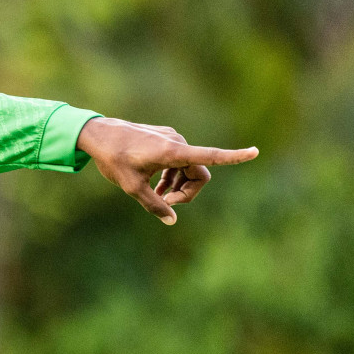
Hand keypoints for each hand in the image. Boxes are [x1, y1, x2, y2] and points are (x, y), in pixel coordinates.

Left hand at [75, 116, 258, 224]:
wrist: (98, 134)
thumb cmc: (113, 159)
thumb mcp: (131, 187)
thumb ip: (153, 204)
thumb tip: (171, 220)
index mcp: (173, 152)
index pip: (210, 156)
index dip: (233, 157)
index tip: (255, 152)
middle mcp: (177, 142)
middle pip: (199, 173)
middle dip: (188, 192)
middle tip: (166, 203)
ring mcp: (172, 139)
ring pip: (189, 168)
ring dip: (179, 185)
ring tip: (159, 196)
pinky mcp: (165, 138)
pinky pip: (179, 160)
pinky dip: (172, 175)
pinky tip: (157, 186)